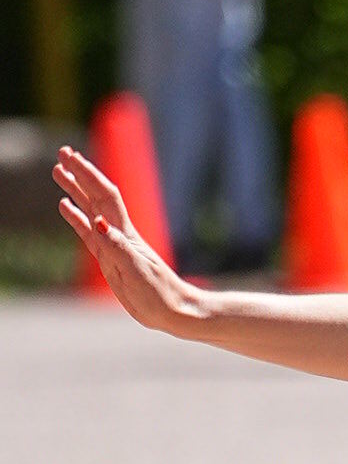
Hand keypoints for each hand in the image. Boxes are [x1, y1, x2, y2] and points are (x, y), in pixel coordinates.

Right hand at [53, 145, 198, 326]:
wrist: (173, 311)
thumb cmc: (158, 293)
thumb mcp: (134, 269)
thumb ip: (115, 245)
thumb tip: (97, 221)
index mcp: (124, 233)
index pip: (103, 195)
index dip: (87, 174)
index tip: (70, 156)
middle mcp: (117, 233)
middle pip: (95, 195)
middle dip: (79, 173)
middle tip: (61, 152)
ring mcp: (112, 244)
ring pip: (89, 209)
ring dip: (75, 189)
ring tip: (58, 172)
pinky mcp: (108, 258)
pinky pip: (87, 231)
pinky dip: (75, 217)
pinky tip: (64, 206)